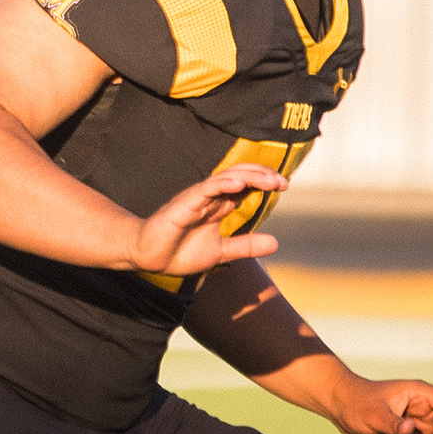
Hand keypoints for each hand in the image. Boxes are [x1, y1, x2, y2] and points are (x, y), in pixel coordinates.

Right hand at [128, 162, 282, 276]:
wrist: (148, 258)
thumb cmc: (179, 252)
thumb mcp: (220, 252)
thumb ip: (245, 246)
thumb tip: (276, 243)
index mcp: (218, 206)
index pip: (244, 185)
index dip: (263, 181)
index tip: (283, 185)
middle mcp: (209, 198)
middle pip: (239, 176)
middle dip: (261, 175)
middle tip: (282, 182)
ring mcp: (197, 198)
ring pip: (225, 178)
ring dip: (248, 177)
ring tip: (269, 180)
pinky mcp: (184, 204)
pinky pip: (205, 189)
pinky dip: (222, 184)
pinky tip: (239, 184)